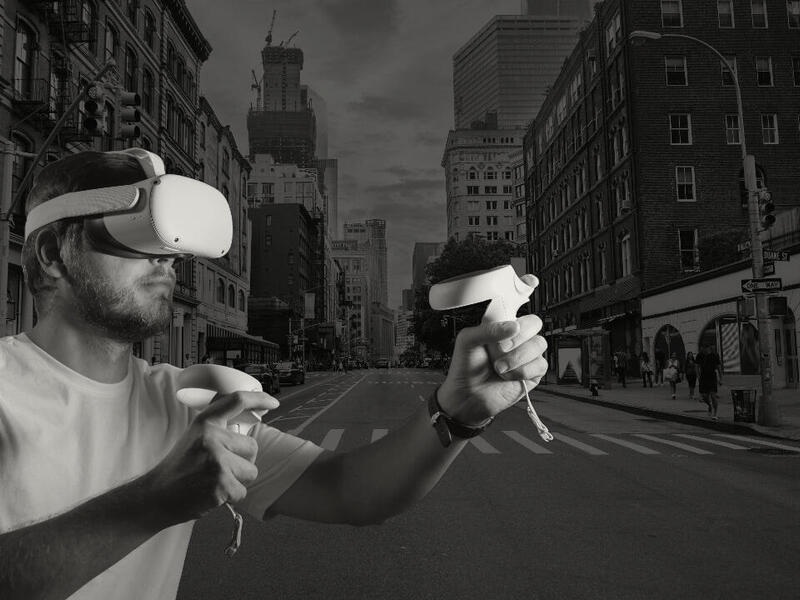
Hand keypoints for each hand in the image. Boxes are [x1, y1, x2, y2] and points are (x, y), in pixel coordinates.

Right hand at [142, 391, 278, 523]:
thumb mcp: (195, 437)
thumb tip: (246, 423)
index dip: (259, 399)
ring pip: (251, 470)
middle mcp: (212, 438)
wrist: (157, 496)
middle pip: (252, 446)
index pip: (237, 401)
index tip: (272, 403)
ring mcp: (217, 461)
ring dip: (238, 480)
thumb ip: (218, 429)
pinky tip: (212, 493)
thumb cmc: (180, 467)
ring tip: (213, 481)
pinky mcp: (220, 484)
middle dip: (242, 460)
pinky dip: (231, 496)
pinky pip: (242, 491)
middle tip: (218, 468)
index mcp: (206, 422)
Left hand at [437, 292, 547, 424]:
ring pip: (539, 344)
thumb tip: (515, 327)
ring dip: (518, 356)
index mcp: (501, 323)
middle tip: (500, 348)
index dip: (526, 288)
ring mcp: (526, 353)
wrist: (467, 396)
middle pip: (535, 322)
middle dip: (519, 336)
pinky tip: (508, 376)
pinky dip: (522, 370)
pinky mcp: (533, 372)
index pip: (518, 301)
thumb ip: (488, 329)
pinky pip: (540, 364)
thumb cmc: (464, 366)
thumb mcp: (468, 341)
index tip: (531, 281)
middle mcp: (516, 336)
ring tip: (500, 367)